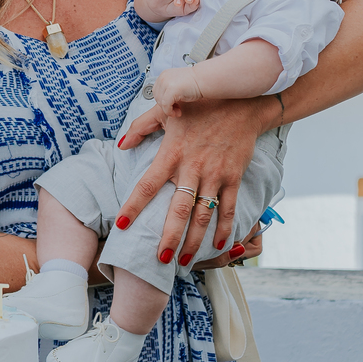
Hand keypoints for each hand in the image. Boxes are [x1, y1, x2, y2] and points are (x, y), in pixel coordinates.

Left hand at [114, 99, 278, 265]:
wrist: (242, 101)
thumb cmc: (199, 105)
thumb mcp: (165, 109)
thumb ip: (141, 127)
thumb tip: (120, 145)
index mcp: (172, 153)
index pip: (147, 185)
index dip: (133, 207)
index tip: (122, 225)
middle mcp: (192, 168)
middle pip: (178, 210)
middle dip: (169, 237)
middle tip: (160, 259)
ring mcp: (215, 175)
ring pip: (203, 215)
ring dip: (194, 241)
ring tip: (184, 260)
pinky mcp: (233, 177)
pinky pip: (229, 208)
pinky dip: (225, 229)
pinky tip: (219, 246)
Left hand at [153, 67, 201, 117]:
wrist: (204, 80)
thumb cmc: (196, 82)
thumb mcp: (178, 83)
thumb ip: (169, 89)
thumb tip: (164, 100)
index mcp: (164, 75)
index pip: (156, 91)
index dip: (163, 100)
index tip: (172, 105)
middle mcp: (163, 78)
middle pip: (157, 97)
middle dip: (165, 106)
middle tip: (176, 110)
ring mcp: (166, 83)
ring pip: (160, 102)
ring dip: (168, 110)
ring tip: (178, 111)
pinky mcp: (171, 90)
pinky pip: (165, 106)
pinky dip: (170, 112)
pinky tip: (178, 112)